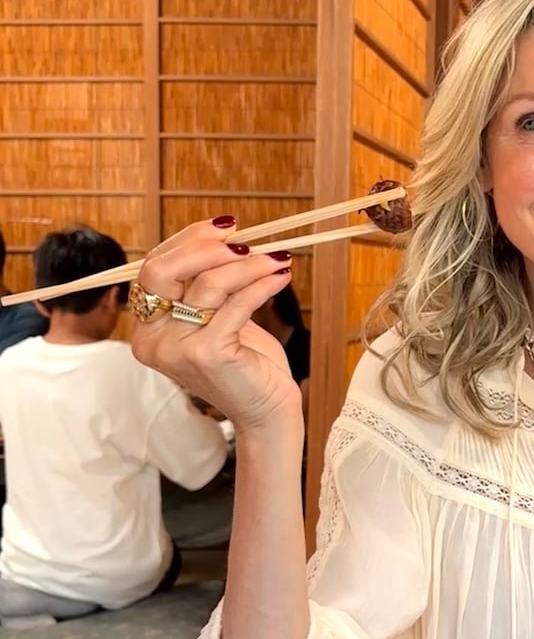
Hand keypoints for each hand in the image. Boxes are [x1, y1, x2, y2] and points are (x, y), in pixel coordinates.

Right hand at [130, 218, 302, 435]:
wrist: (265, 410)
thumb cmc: (245, 362)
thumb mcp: (218, 316)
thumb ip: (208, 283)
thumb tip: (228, 235)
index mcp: (147, 328)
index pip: (154, 267)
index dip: (189, 240)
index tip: (226, 228)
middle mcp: (152, 339)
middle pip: (163, 270)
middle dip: (206, 247)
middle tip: (246, 240)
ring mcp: (177, 349)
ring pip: (208, 283)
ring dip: (249, 264)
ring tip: (278, 259)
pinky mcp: (207, 354)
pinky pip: (237, 304)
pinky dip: (263, 285)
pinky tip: (281, 277)